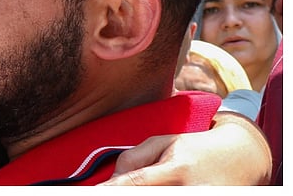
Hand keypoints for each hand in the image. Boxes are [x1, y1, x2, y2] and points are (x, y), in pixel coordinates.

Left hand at [100, 111, 269, 184]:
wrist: (243, 158)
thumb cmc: (196, 148)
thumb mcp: (164, 142)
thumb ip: (134, 158)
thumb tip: (114, 180)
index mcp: (176, 170)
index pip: (134, 184)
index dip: (110, 189)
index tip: (89, 192)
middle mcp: (188, 191)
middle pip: (143, 195)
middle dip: (122, 192)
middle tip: (105, 189)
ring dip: (135, 194)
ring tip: (137, 184)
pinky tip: (153, 189)